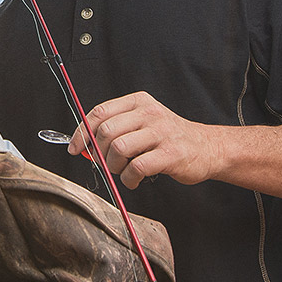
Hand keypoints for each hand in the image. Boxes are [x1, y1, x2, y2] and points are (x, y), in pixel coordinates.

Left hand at [67, 91, 219, 189]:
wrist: (207, 147)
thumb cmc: (168, 137)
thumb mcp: (142, 122)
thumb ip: (115, 128)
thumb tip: (83, 144)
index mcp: (138, 101)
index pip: (99, 112)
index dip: (81, 132)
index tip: (74, 148)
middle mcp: (149, 112)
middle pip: (106, 131)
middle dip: (98, 152)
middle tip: (104, 163)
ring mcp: (161, 132)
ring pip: (119, 148)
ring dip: (113, 166)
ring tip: (122, 171)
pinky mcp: (170, 153)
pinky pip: (137, 167)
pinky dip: (128, 179)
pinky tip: (133, 180)